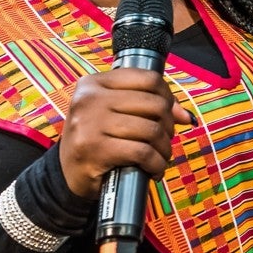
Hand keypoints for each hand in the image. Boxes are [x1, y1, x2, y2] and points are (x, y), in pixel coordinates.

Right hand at [59, 68, 193, 198]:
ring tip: (161, 157)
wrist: (66, 174)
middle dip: (168, 125)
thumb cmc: (97, 139)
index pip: (148, 78)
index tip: (171, 114)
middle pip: (153, 104)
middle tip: (165, 140)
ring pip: (151, 130)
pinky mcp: (95, 150)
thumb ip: (147, 106)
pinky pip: (142, 153)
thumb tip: (185, 116)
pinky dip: (156, 164)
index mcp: (94, 83)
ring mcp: (89, 124)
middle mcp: (89, 99)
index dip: (168, 97)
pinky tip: (155, 170)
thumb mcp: (114, 113)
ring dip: (164, 148)